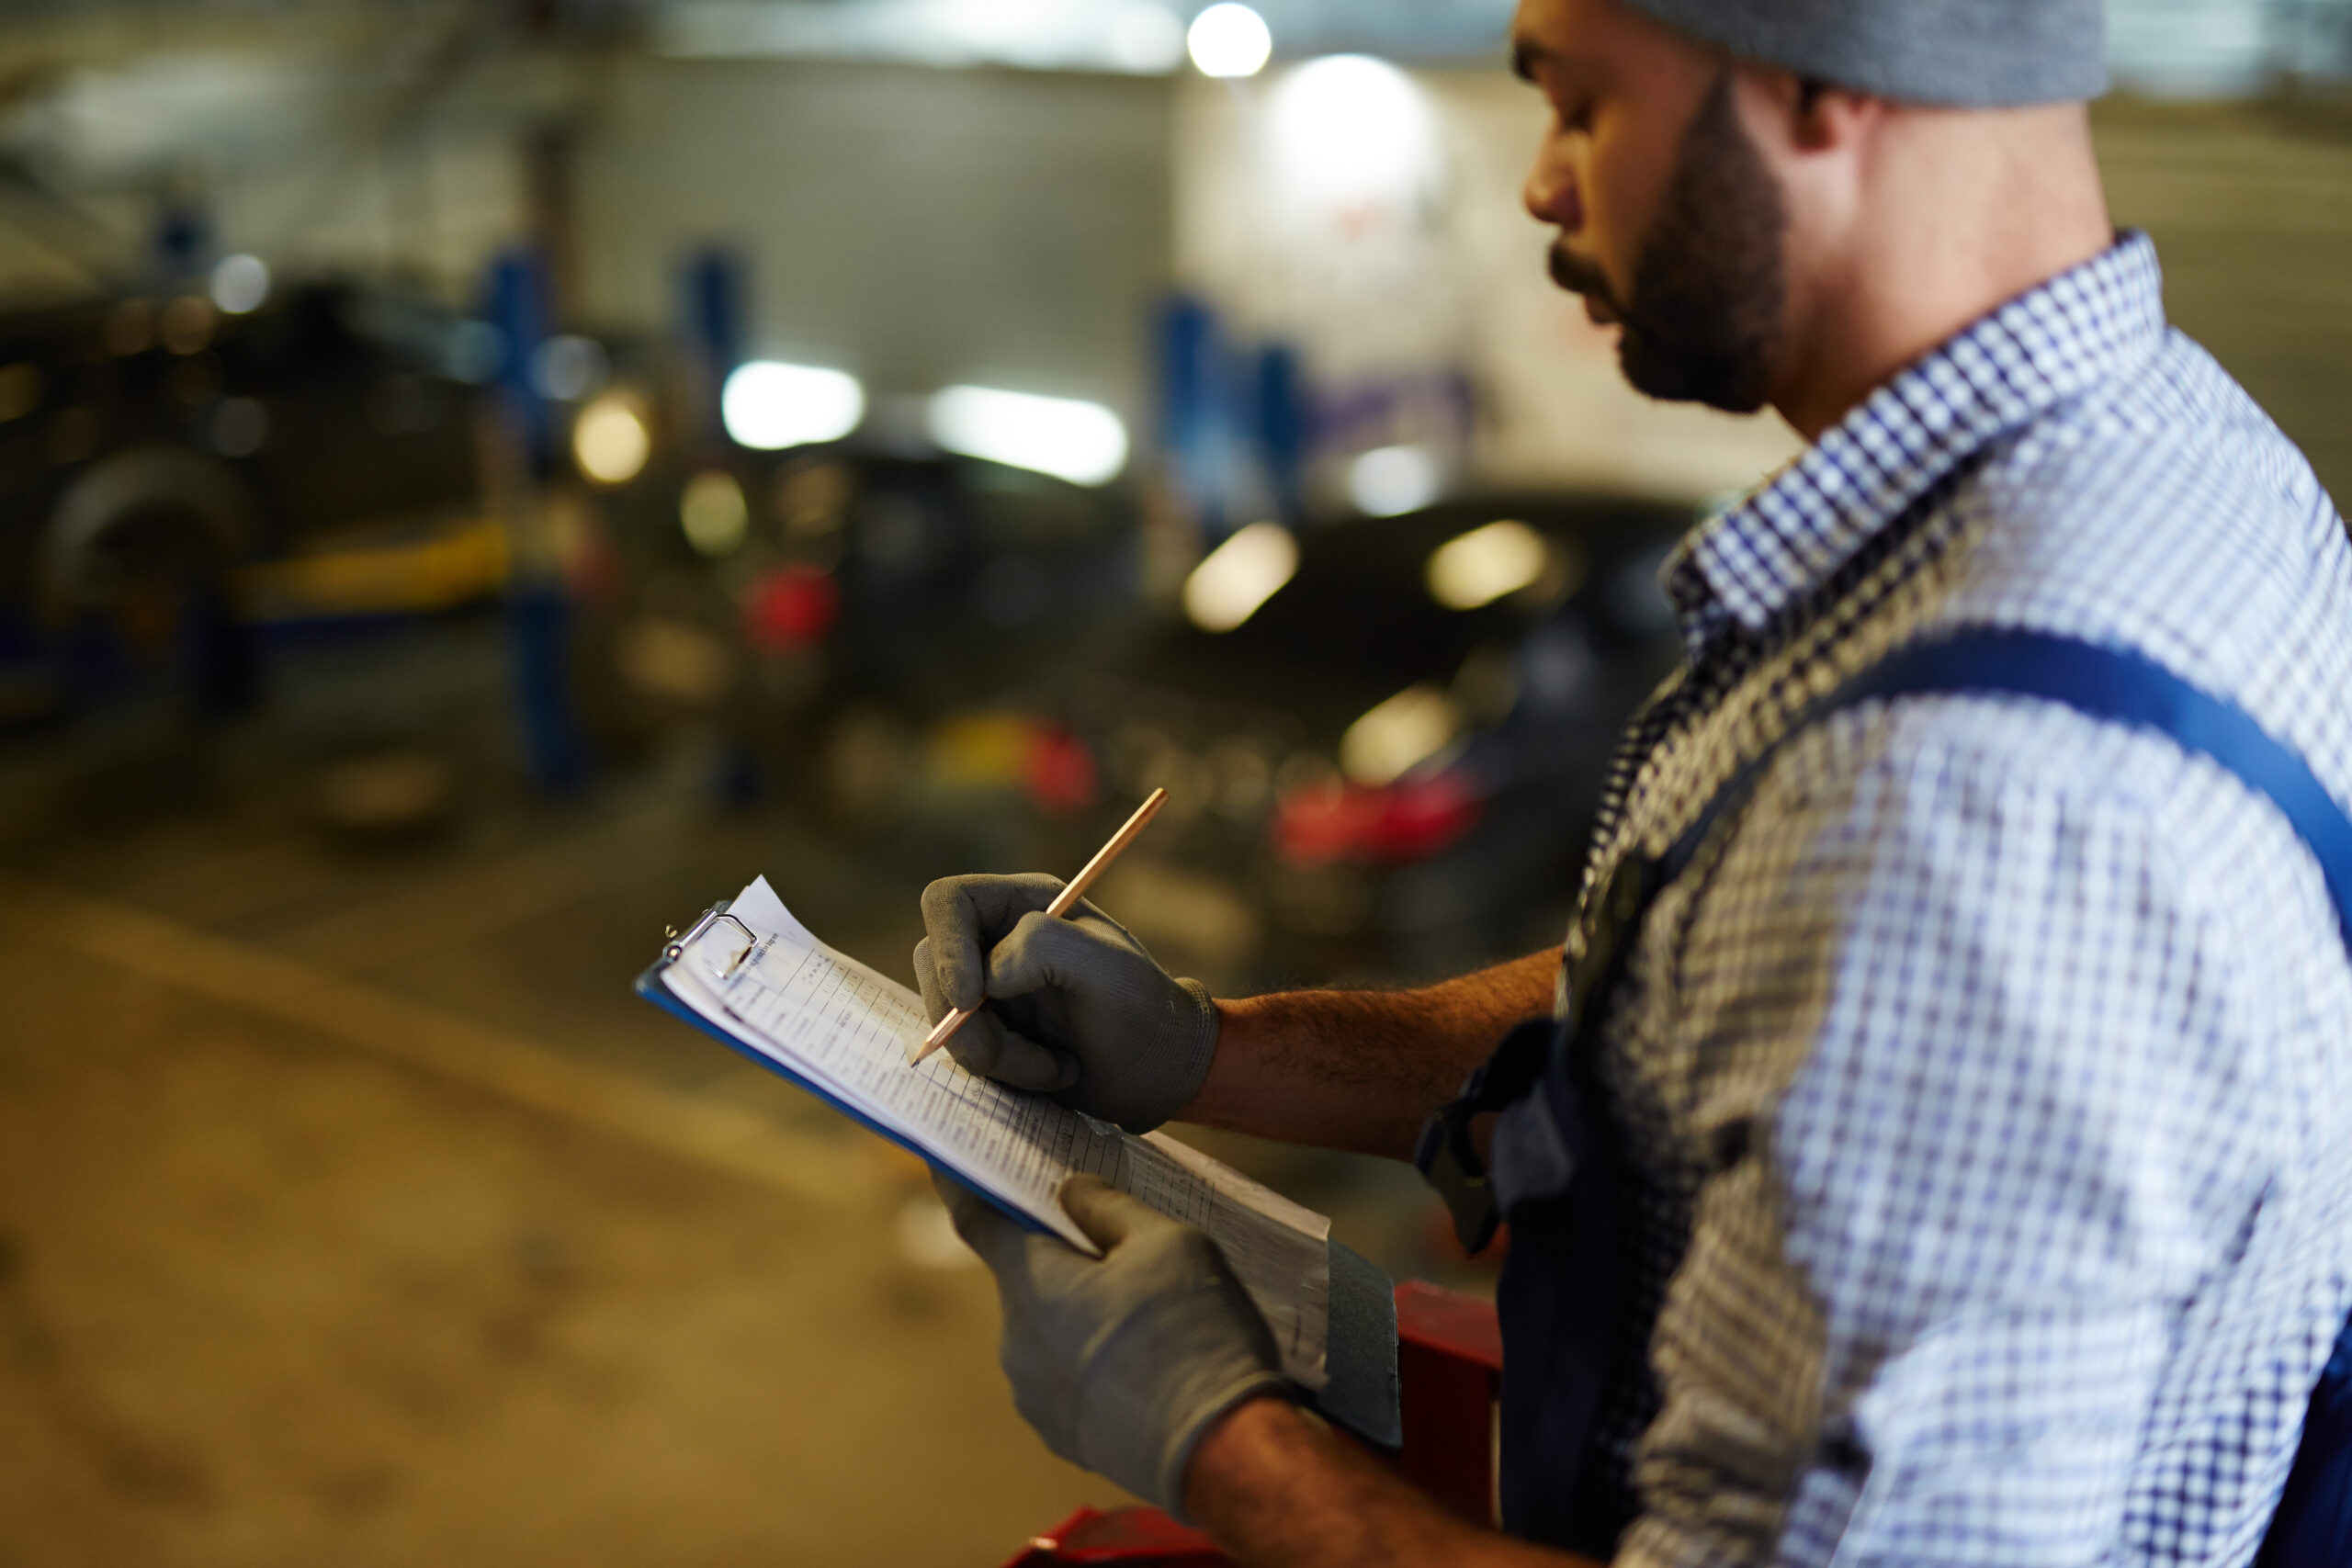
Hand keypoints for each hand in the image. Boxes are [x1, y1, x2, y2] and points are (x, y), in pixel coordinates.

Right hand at [914, 873, 1219, 1132]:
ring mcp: (986, 989)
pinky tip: (1052, 1071)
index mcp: (1023, 903)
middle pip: (932, 967)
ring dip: (995, 1055)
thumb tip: (983, 978)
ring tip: (1055, 1066)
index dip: (947, 948)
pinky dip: (1004, 1073)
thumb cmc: (1141, 1006)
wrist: (1158, 1070)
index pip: (947, 902)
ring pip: (943, 1020)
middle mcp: (995, 940)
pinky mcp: (987, 1033)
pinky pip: (962, 1054)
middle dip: (969, 1022)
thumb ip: (1042, 946)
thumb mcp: (1106, 965)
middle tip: (1014, 1053)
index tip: (971, 1000)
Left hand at [937, 1170, 1288, 1516]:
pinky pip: (1068, 1378)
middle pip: (1030, 1279)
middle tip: (1128, 1252)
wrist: (1225, 1452)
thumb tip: (1070, 1192)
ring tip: (1156, 1318)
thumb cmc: (1196, 1335)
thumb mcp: (1167, 1243)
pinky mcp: (1064, 1437)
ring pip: (1052, 1330)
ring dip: (1085, 1315)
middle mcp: (1017, 1343)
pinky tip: (1152, 1364)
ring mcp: (1036, 1398)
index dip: (962, 1184)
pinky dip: (1096, 1362)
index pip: (977, 1219)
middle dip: (1066, 1261)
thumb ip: (1107, 1208)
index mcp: (1032, 1285)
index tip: (947, 1163)